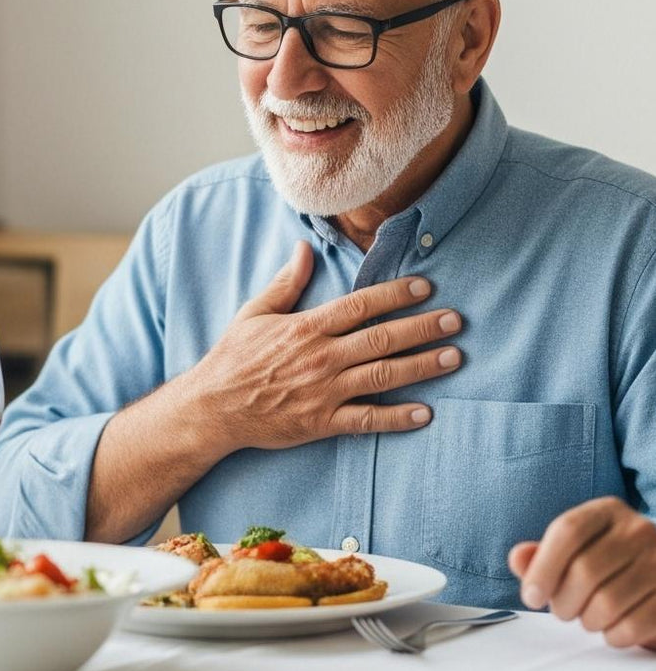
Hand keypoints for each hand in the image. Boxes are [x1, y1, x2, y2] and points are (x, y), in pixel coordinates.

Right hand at [185, 239, 461, 454]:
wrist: (213, 408)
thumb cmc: (234, 358)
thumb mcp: (255, 313)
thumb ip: (286, 282)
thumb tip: (304, 248)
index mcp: (307, 327)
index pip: (360, 305)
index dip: (395, 294)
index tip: (424, 286)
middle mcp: (321, 357)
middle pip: (381, 338)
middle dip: (422, 327)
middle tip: (456, 320)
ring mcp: (324, 391)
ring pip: (382, 375)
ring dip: (421, 366)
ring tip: (453, 357)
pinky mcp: (322, 422)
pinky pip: (366, 420)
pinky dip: (397, 418)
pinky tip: (426, 412)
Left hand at [509, 496, 655, 649]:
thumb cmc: (606, 562)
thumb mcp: (573, 549)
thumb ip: (541, 555)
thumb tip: (518, 558)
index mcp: (607, 510)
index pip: (568, 531)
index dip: (542, 568)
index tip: (531, 596)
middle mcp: (637, 530)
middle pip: (585, 570)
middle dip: (563, 601)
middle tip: (562, 609)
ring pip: (608, 602)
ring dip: (587, 620)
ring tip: (587, 616)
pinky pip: (633, 625)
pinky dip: (613, 636)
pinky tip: (611, 628)